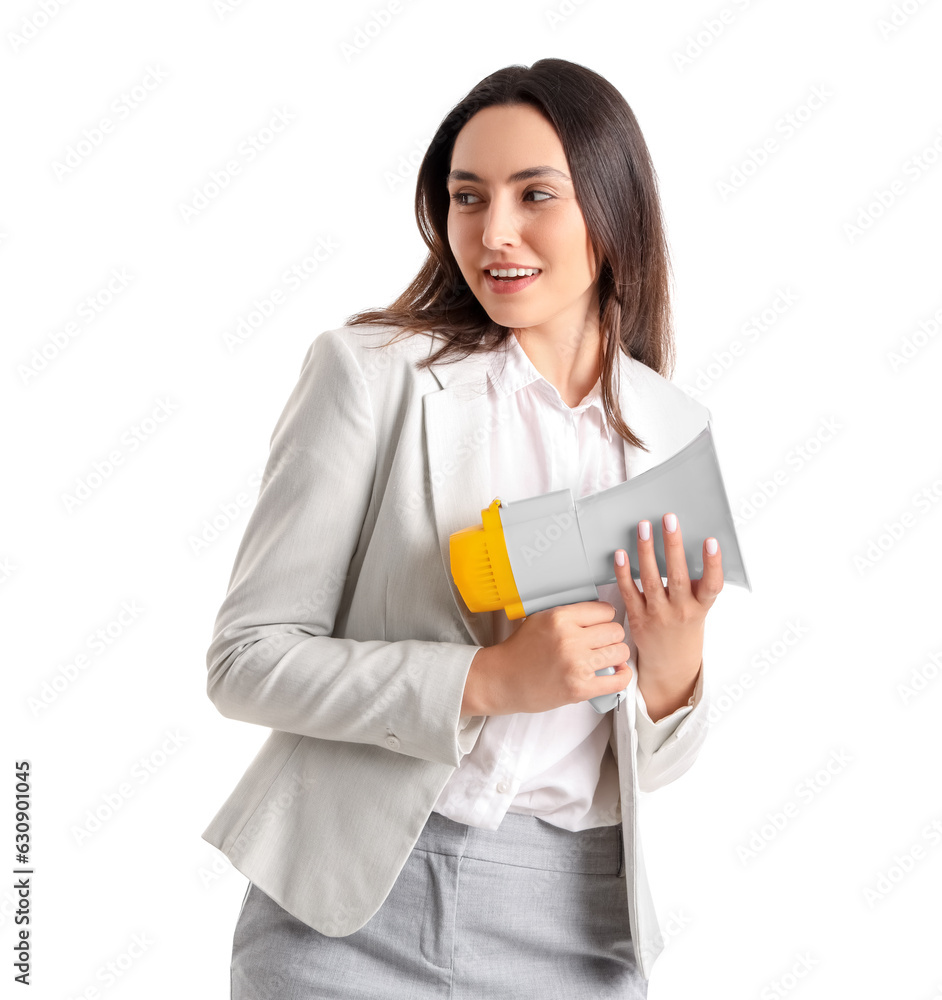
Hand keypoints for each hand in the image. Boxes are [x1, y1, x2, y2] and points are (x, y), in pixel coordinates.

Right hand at [462, 602, 633, 715]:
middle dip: (611, 637)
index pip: (605, 610)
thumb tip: (600, 613)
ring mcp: (576, 665)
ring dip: (616, 655)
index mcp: (560, 617)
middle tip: (601, 644)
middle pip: (616, 630)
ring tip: (606, 659)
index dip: (604, 618)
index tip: (599, 626)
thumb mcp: (540, 619)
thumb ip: (568, 614)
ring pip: (621, 652)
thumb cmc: (520, 650)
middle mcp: (570, 639)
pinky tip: (616, 673)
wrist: (503, 680)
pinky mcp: (580, 688)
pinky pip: (619, 680)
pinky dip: (622, 676)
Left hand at [613, 512, 723, 720]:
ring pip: (651, 580)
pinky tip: (621, 554)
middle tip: (669, 519)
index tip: (711, 541)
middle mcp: (681, 611)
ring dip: (646, 551)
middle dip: (673, 545)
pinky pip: (629, 591)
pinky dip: (623, 572)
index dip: (713, 564)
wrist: (671, 664)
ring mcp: (658, 615)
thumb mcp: (699, 608)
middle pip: (678, 576)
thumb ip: (696, 584)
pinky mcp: (637, 618)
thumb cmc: (686, 626)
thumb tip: (689, 546)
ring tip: (644, 527)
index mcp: (701, 608)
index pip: (712, 586)